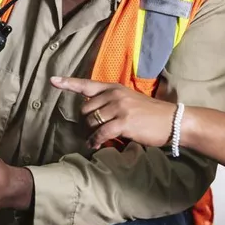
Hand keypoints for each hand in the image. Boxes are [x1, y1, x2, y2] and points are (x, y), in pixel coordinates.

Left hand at [50, 76, 176, 148]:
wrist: (171, 120)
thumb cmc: (150, 113)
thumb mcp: (129, 100)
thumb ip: (110, 102)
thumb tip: (92, 113)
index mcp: (114, 88)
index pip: (87, 84)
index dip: (68, 83)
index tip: (53, 80)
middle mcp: (114, 95)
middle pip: (85, 108)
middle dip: (87, 121)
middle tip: (96, 129)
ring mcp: (119, 108)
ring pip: (91, 121)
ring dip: (92, 132)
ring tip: (98, 139)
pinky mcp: (124, 122)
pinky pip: (100, 133)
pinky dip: (96, 141)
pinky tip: (97, 145)